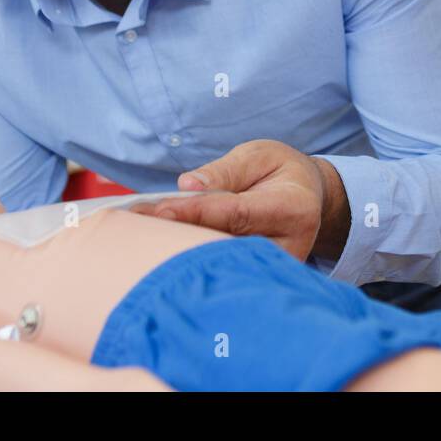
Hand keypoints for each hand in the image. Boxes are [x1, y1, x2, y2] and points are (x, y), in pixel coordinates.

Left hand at [132, 140, 350, 261]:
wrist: (307, 198)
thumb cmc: (279, 172)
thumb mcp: (258, 156)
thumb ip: (225, 171)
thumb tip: (187, 186)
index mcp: (293, 208)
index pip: (236, 213)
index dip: (195, 213)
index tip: (158, 211)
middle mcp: (290, 246)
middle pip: (224, 245)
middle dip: (177, 234)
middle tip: (132, 223)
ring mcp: (276, 272)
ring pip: (219, 264)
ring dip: (177, 250)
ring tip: (137, 234)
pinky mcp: (260, 284)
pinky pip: (221, 272)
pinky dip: (189, 260)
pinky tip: (158, 249)